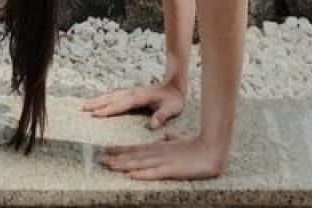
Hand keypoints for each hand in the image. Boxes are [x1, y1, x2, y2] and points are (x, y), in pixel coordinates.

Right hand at [81, 81, 185, 129]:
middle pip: (111, 98)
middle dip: (97, 103)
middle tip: (82, 108)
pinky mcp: (131, 93)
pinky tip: (99, 102)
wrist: (175, 86)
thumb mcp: (171, 109)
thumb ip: (162, 116)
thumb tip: (153, 125)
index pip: (121, 104)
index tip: (96, 114)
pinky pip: (114, 96)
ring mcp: (131, 91)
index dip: (108, 109)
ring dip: (98, 100)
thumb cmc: (173, 100)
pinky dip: (104, 98)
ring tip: (85, 105)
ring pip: (111, 95)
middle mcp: (132, 92)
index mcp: (139, 97)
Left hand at [99, 132, 224, 179]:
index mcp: (158, 148)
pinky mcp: (172, 170)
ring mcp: (164, 161)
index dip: (120, 150)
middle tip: (100, 159)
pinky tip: (132, 175)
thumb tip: (165, 135)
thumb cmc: (195, 147)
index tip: (106, 150)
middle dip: (117, 158)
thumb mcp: (178, 143)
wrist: (211, 150)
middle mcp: (157, 154)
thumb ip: (170, 140)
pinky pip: (155, 173)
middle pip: (133, 156)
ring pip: (140, 164)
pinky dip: (143, 174)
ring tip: (110, 165)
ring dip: (124, 165)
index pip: (135, 149)